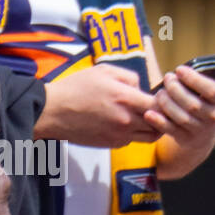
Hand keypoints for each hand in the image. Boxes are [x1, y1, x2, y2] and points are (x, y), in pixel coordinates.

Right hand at [35, 64, 160, 146]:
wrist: (50, 112)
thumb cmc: (73, 88)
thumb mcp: (102, 71)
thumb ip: (129, 76)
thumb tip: (139, 88)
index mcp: (126, 98)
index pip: (160, 104)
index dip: (164, 100)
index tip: (159, 96)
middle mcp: (125, 120)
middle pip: (159, 123)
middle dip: (160, 115)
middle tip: (154, 109)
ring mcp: (118, 134)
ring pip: (149, 136)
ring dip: (150, 127)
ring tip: (142, 118)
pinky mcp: (109, 144)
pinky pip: (130, 141)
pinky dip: (132, 134)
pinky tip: (122, 125)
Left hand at [145, 64, 214, 150]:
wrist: (204, 135)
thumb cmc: (203, 105)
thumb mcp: (208, 95)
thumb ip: (200, 84)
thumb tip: (179, 71)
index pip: (211, 91)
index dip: (194, 80)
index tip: (179, 70)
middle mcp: (214, 117)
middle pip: (192, 104)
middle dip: (175, 89)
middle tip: (167, 78)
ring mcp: (200, 130)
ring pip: (180, 116)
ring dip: (166, 103)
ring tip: (159, 93)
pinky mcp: (186, 139)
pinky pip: (170, 130)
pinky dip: (158, 122)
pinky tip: (148, 113)